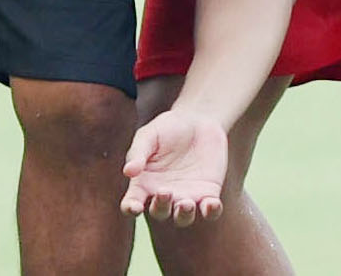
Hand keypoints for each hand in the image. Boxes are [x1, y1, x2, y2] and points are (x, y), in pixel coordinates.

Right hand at [120, 109, 228, 224]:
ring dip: (184, 215)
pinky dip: (211, 211)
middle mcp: (164, 196)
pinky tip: (212, 204)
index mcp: (144, 183)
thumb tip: (128, 172)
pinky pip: (210, 211)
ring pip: (183, 218)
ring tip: (187, 203)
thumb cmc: (167, 128)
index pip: (132, 203)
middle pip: (159, 212)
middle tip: (165, 192)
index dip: (131, 208)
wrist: (199, 120)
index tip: (135, 207)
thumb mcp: (149, 135)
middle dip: (161, 207)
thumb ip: (138, 152)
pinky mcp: (208, 194)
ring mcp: (187, 197)